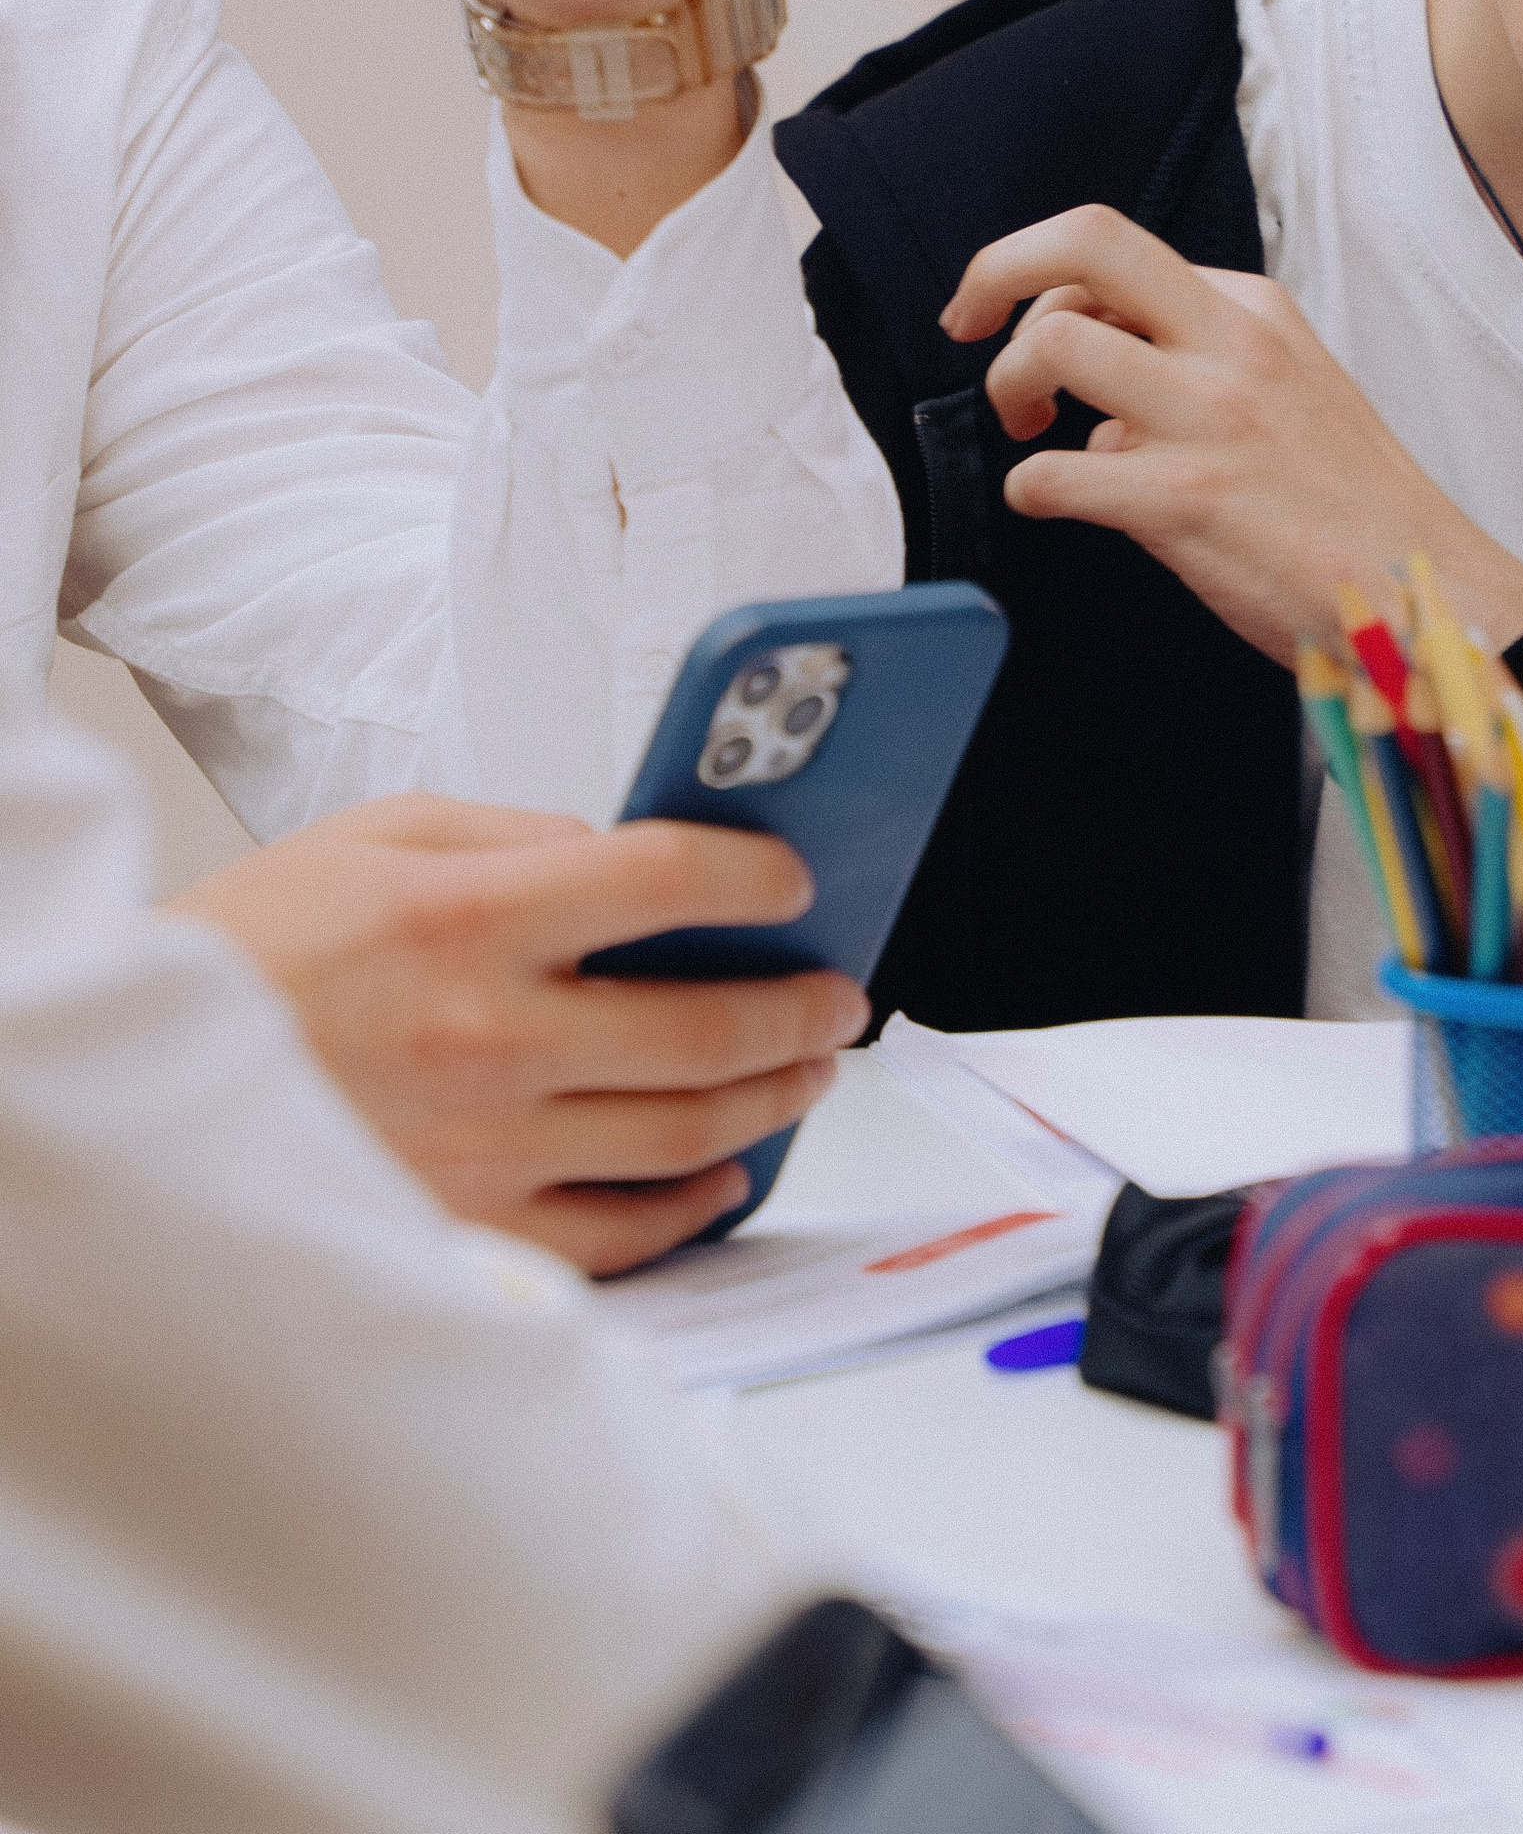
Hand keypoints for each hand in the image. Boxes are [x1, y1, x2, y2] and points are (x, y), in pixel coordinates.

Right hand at [169, 796, 868, 1276]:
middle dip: (799, 1006)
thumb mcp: (376, 837)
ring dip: (773, 1098)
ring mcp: (487, 1146)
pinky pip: (621, 1230)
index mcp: (468, 921)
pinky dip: (695, 1203)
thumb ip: (516, 832)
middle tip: (839, 994)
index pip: (664, 880)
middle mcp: (490, 1039)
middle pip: (704, 1027)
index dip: (755, 872)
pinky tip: (728, 1169)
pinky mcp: (471, 1227)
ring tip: (808, 1069)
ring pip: (685, 1132)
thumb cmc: (256, 949)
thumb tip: (630, 854)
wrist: (142, 1087)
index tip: (797, 878)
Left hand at [941, 204, 1522, 662]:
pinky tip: (1053, 503)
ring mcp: (1209, 418)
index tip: (1007, 320)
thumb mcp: (1287, 392)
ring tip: (1026, 431)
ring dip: (1008, 387)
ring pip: (1054, 344)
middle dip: (996, 271)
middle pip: (1083, 242)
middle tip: (966, 326)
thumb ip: (1193, 371)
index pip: (1113, 250)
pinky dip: (1030, 488)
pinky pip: (1055, 474)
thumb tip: (1098, 408)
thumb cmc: (1349, 508)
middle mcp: (1230, 346)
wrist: (1422, 591)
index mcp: (1252, 311)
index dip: (1039, 282)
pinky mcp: (1186, 501)